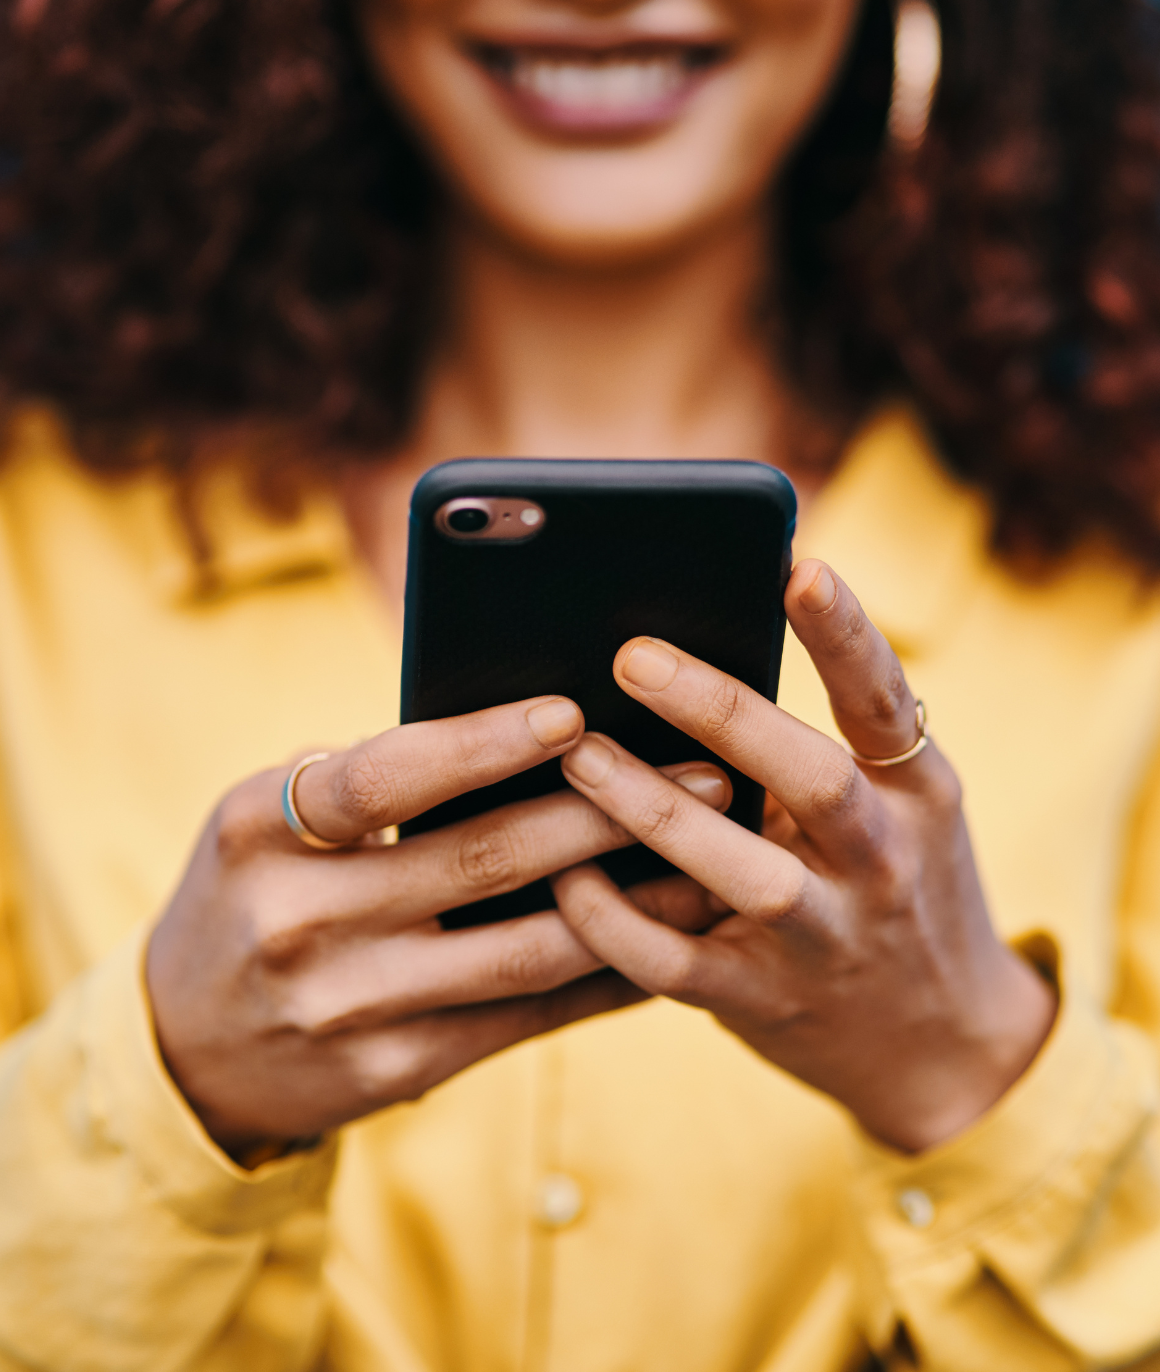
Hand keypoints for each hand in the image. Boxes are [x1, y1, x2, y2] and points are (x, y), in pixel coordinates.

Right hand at [147, 697, 729, 1155]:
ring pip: (524, 948)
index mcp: (260, 832)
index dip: (482, 743)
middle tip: (703, 773)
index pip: (382, 775)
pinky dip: (601, 976)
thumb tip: (525, 736)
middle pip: (479, 858)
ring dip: (632, 902)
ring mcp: (348, 1007)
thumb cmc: (251, 891)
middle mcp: (299, 921)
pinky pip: (523, 1015)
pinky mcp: (395, 1069)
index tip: (573, 711)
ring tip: (710, 858)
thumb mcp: (264, 820)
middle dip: (605, 812)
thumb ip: (363, 780)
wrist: (187, 1047)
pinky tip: (662, 939)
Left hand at [553, 561, 1056, 1152]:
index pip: (884, 702)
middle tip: (632, 655)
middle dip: (720, 713)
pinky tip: (565, 877)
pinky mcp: (765, 1001)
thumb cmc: (895, 887)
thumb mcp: (898, 810)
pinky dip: (614, 923)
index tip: (800, 567)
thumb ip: (824, 747)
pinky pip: (677, 965)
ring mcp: (825, 938)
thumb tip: (698, 656)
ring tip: (578, 754)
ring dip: (652, 810)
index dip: (846, 635)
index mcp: (915, 794)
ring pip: (740, 872)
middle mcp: (881, 861)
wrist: (943, 1044)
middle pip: (809, 778)